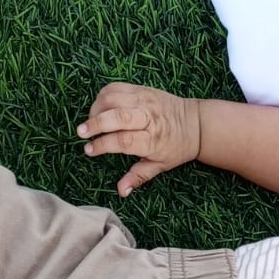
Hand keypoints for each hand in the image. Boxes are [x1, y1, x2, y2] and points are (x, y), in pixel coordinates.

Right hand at [77, 83, 202, 196]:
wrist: (197, 123)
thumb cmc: (177, 147)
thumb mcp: (161, 166)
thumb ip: (138, 177)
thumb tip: (121, 191)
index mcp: (153, 139)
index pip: (123, 140)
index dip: (103, 145)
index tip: (89, 150)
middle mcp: (149, 117)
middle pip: (117, 116)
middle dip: (95, 123)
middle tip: (81, 132)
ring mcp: (146, 100)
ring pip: (114, 98)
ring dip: (96, 108)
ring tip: (90, 122)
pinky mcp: (143, 89)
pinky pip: (116, 87)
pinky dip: (103, 96)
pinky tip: (99, 108)